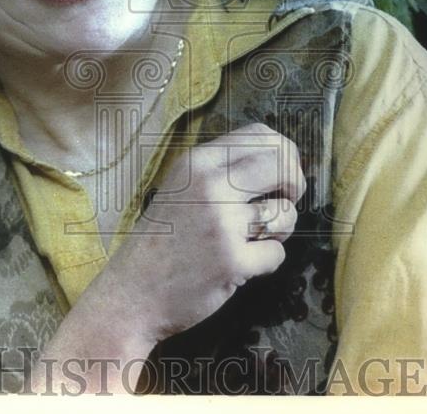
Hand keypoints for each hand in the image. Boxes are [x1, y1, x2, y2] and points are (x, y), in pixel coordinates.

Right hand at [99, 123, 306, 343]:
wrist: (132, 292)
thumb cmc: (163, 239)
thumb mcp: (182, 186)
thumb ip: (221, 169)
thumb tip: (280, 156)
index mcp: (197, 163)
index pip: (259, 135)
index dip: (284, 151)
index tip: (283, 171)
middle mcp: (210, 187)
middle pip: (281, 164)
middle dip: (295, 182)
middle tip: (285, 200)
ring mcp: (222, 225)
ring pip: (285, 213)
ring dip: (280, 228)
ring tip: (255, 237)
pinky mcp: (232, 262)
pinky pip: (277, 253)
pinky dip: (266, 262)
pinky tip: (243, 264)